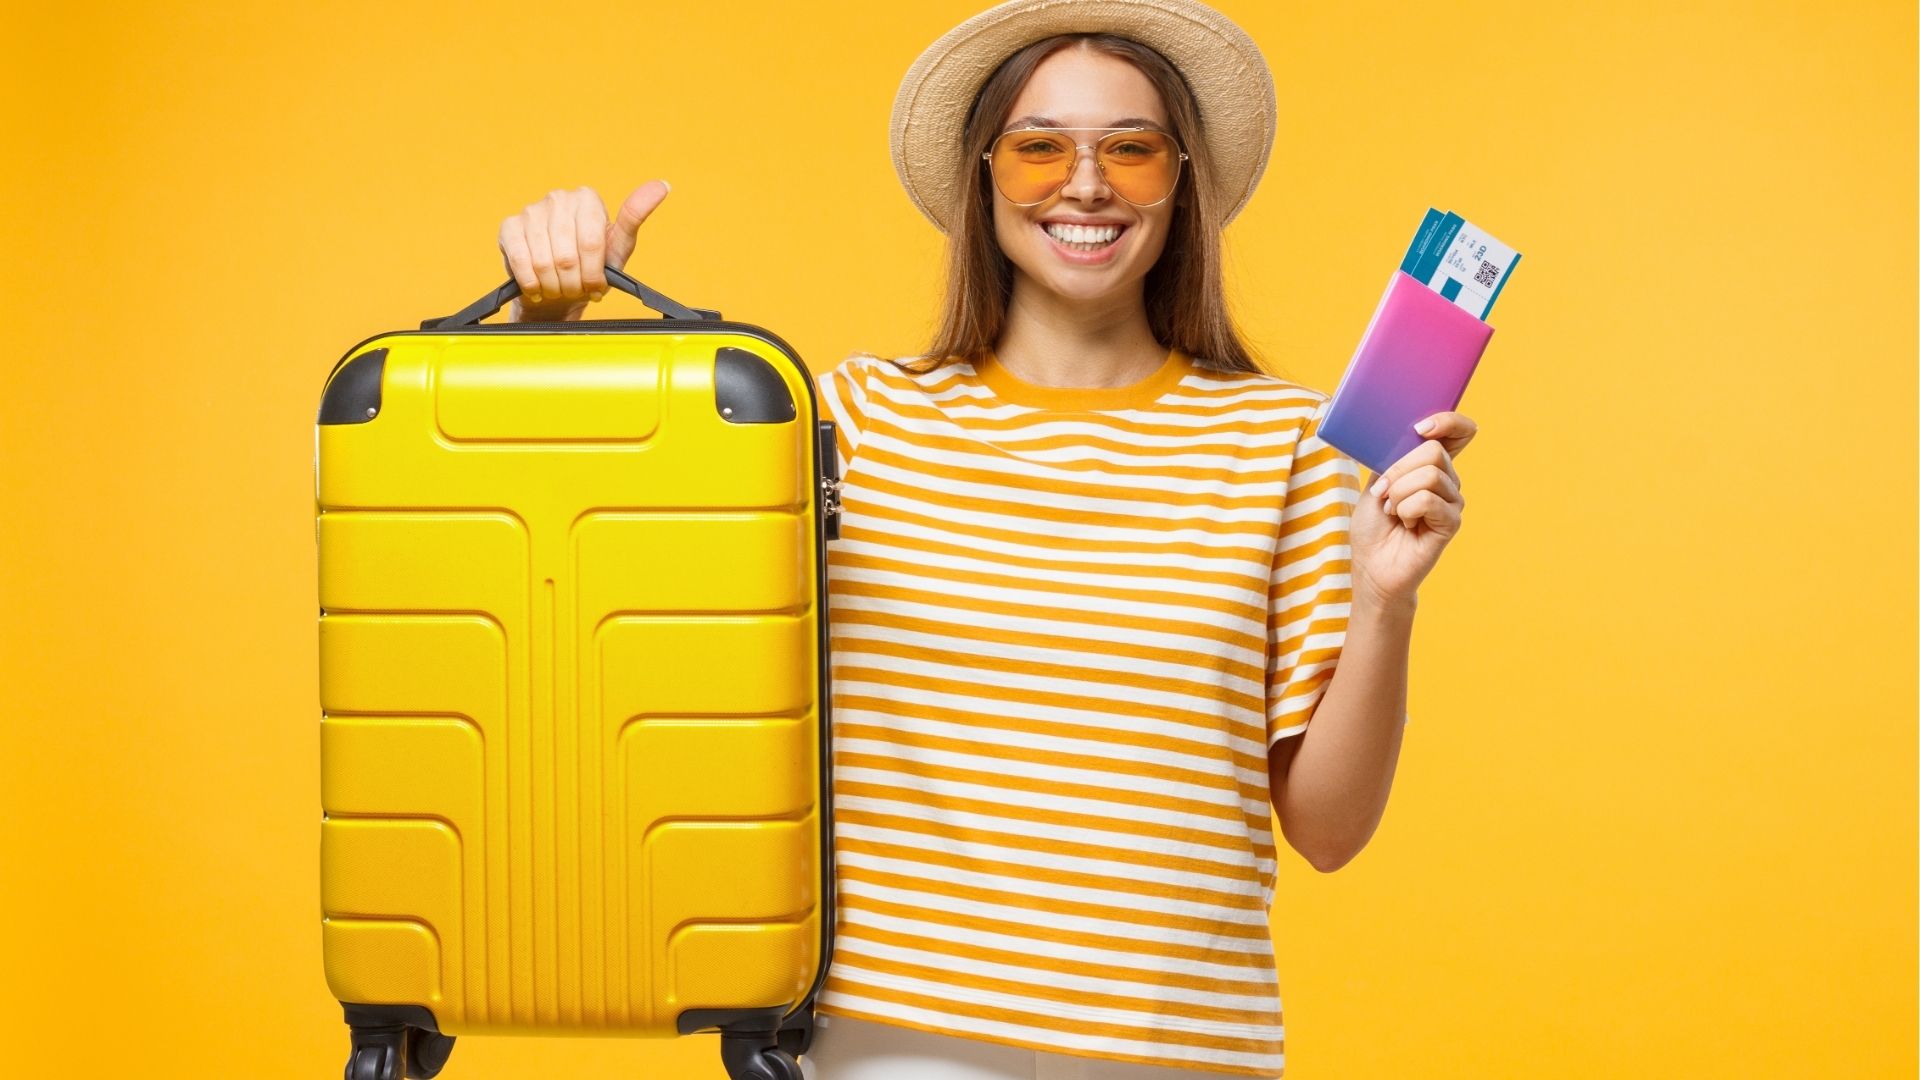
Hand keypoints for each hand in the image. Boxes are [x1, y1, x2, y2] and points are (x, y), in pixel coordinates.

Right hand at [496, 181, 670, 320]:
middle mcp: (558, 198)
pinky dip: (531, 282)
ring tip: (558, 288)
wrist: (557, 290)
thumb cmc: (591, 267)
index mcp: (586, 199)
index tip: (595, 286)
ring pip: (543, 261)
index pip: (592, 243)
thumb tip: (662, 185)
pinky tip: (537, 287)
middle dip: (573, 283)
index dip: (593, 273)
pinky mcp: (509, 228)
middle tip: (575, 289)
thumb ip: (635, 217)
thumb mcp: (618, 248)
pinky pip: (521, 261)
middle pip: (567, 256)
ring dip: (553, 286)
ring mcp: (531, 211)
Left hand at [1349, 411, 1477, 608]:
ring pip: (1428, 475)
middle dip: (1398, 471)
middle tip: (1384, 494)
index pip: (1459, 432)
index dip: (1448, 421)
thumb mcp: (1376, 483)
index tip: (1421, 428)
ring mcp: (1452, 501)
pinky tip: (1406, 525)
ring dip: (1398, 494)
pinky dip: (1407, 510)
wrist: (1372, 566)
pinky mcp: (1451, 522)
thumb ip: (1394, 458)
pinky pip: (1428, 500)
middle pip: (1434, 451)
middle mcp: (1447, 480)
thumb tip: (1411, 434)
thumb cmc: (1373, 527)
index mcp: (1430, 466)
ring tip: (1394, 513)